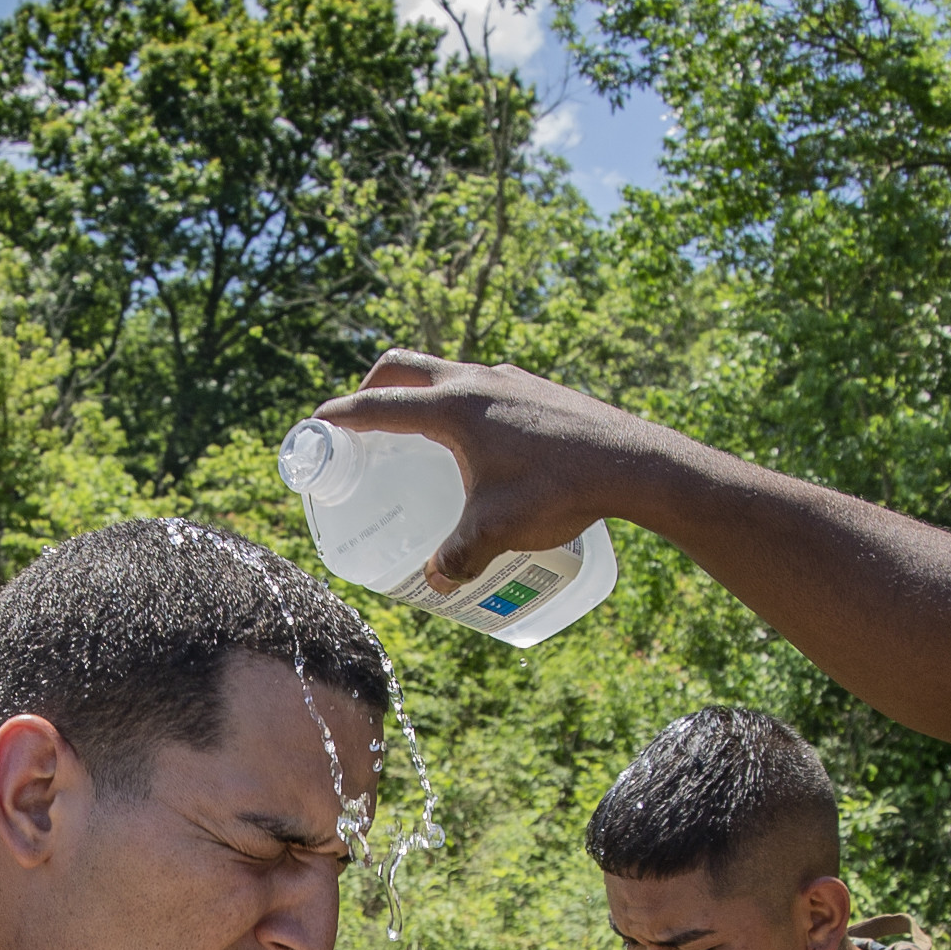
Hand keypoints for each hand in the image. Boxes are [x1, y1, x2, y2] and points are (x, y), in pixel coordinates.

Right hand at [316, 353, 676, 589]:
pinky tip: (481, 444)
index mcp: (452, 406)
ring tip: (421, 436)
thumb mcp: (498, 530)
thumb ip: (459, 557)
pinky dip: (465, 404)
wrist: (633, 463)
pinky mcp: (538, 390)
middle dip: (374, 390)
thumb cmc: (560, 490)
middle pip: (404, 368)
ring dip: (424, 393)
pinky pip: (485, 387)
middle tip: (363, 424)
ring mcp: (510, 380)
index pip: (379, 404)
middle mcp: (476, 380)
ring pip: (449, 373)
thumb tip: (438, 581)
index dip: (342, 417)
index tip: (318, 426)